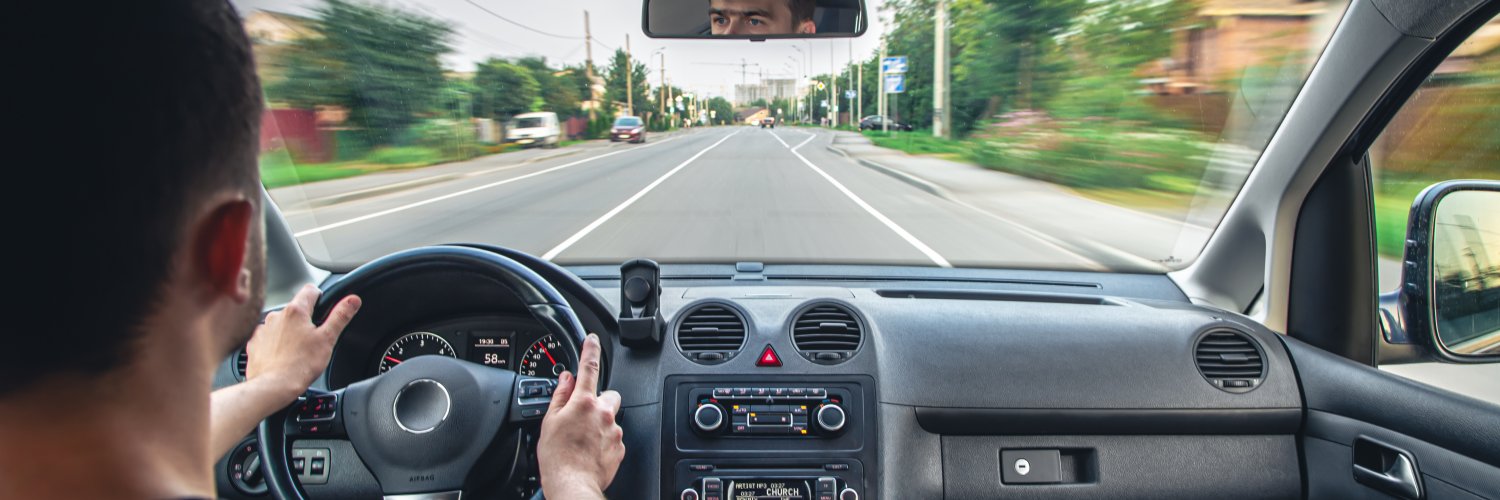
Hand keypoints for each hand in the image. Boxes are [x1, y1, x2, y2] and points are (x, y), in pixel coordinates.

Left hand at [245, 284, 360, 402]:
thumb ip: (341, 316)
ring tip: (298, 351)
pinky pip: (268, 338)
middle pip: (296, 309)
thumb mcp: (328, 339)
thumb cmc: (300, 365)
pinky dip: (275, 344)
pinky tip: (283, 357)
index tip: (324, 308)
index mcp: (296, 311)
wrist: (273, 386)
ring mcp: (263, 329)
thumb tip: (352, 300)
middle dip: (305, 320)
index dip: (321, 297)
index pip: (311, 290)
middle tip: (314, 339)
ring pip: (281, 324)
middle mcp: (276, 315)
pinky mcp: (255, 343)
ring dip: (289, 332)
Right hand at [537, 334, 623, 497]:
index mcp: (584, 402)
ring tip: (582, 440)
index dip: (590, 350)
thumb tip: (565, 379)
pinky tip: (590, 451)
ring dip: (599, 424)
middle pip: (608, 394)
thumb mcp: (549, 422)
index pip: (589, 367)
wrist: (572, 485)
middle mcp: (603, 413)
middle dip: (598, 400)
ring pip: (610, 418)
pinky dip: (603, 441)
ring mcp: (614, 430)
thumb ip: (560, 396)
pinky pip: (613, 437)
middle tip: (583, 415)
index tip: (592, 340)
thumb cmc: (557, 458)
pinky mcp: (620, 447)